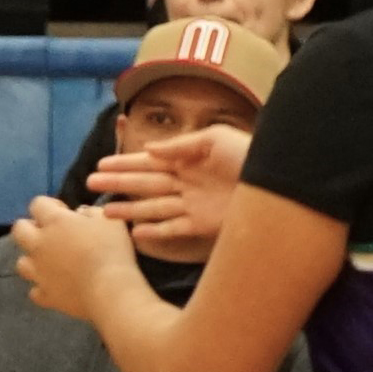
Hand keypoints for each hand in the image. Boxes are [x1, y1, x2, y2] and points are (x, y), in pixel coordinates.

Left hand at [9, 191, 146, 321]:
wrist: (109, 290)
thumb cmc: (111, 249)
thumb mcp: (109, 220)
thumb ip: (91, 212)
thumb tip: (79, 213)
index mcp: (54, 222)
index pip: (37, 204)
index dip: (49, 205)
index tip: (65, 212)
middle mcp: (39, 245)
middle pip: (18, 230)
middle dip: (30, 228)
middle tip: (51, 234)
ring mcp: (38, 272)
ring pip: (21, 262)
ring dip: (33, 259)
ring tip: (51, 262)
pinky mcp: (44, 295)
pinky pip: (35, 290)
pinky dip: (43, 287)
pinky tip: (56, 286)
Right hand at [87, 119, 249, 261]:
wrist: (281, 185)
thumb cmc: (251, 156)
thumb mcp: (216, 139)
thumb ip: (181, 144)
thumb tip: (149, 149)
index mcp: (190, 159)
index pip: (150, 161)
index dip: (125, 162)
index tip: (101, 164)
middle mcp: (188, 182)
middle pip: (146, 184)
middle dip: (119, 183)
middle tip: (90, 185)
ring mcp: (195, 205)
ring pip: (154, 207)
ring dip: (129, 210)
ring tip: (104, 212)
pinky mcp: (204, 225)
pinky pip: (173, 229)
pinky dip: (155, 231)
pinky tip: (135, 233)